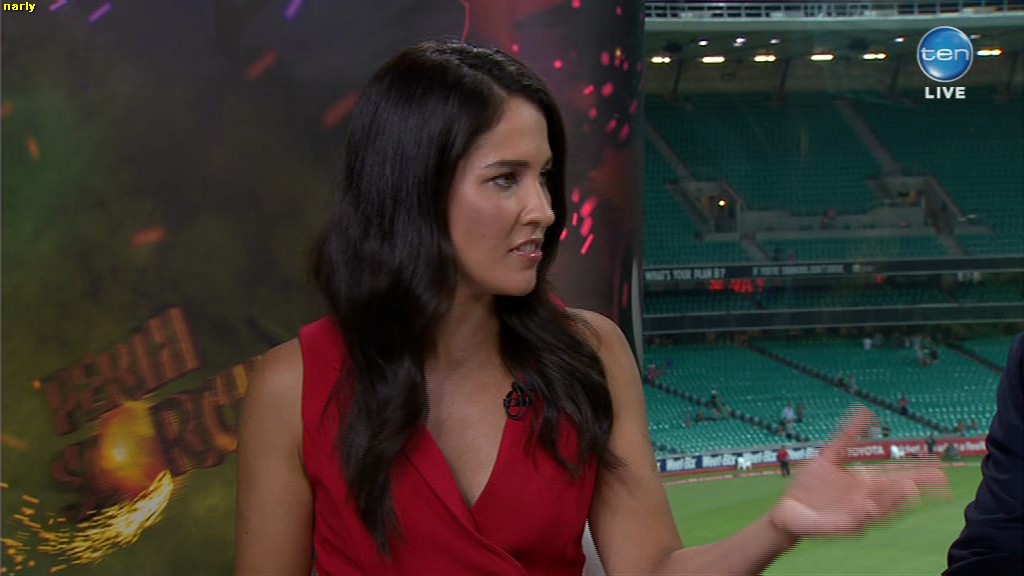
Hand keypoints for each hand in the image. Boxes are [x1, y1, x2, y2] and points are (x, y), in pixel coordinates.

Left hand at [768, 405, 949, 539]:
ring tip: (909, 487)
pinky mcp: (840, 526)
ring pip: (882, 509)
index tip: (941, 468)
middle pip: (897, 494)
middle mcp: (868, 499)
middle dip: (917, 487)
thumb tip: (866, 410)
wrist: (789, 510)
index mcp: (867, 483)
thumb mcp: (830, 456)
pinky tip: (869, 505)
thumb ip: (848, 436)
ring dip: (895, 500)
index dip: (920, 473)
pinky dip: (863, 515)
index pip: (899, 477)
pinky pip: (855, 522)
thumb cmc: (812, 486)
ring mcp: (856, 514)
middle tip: (938, 480)